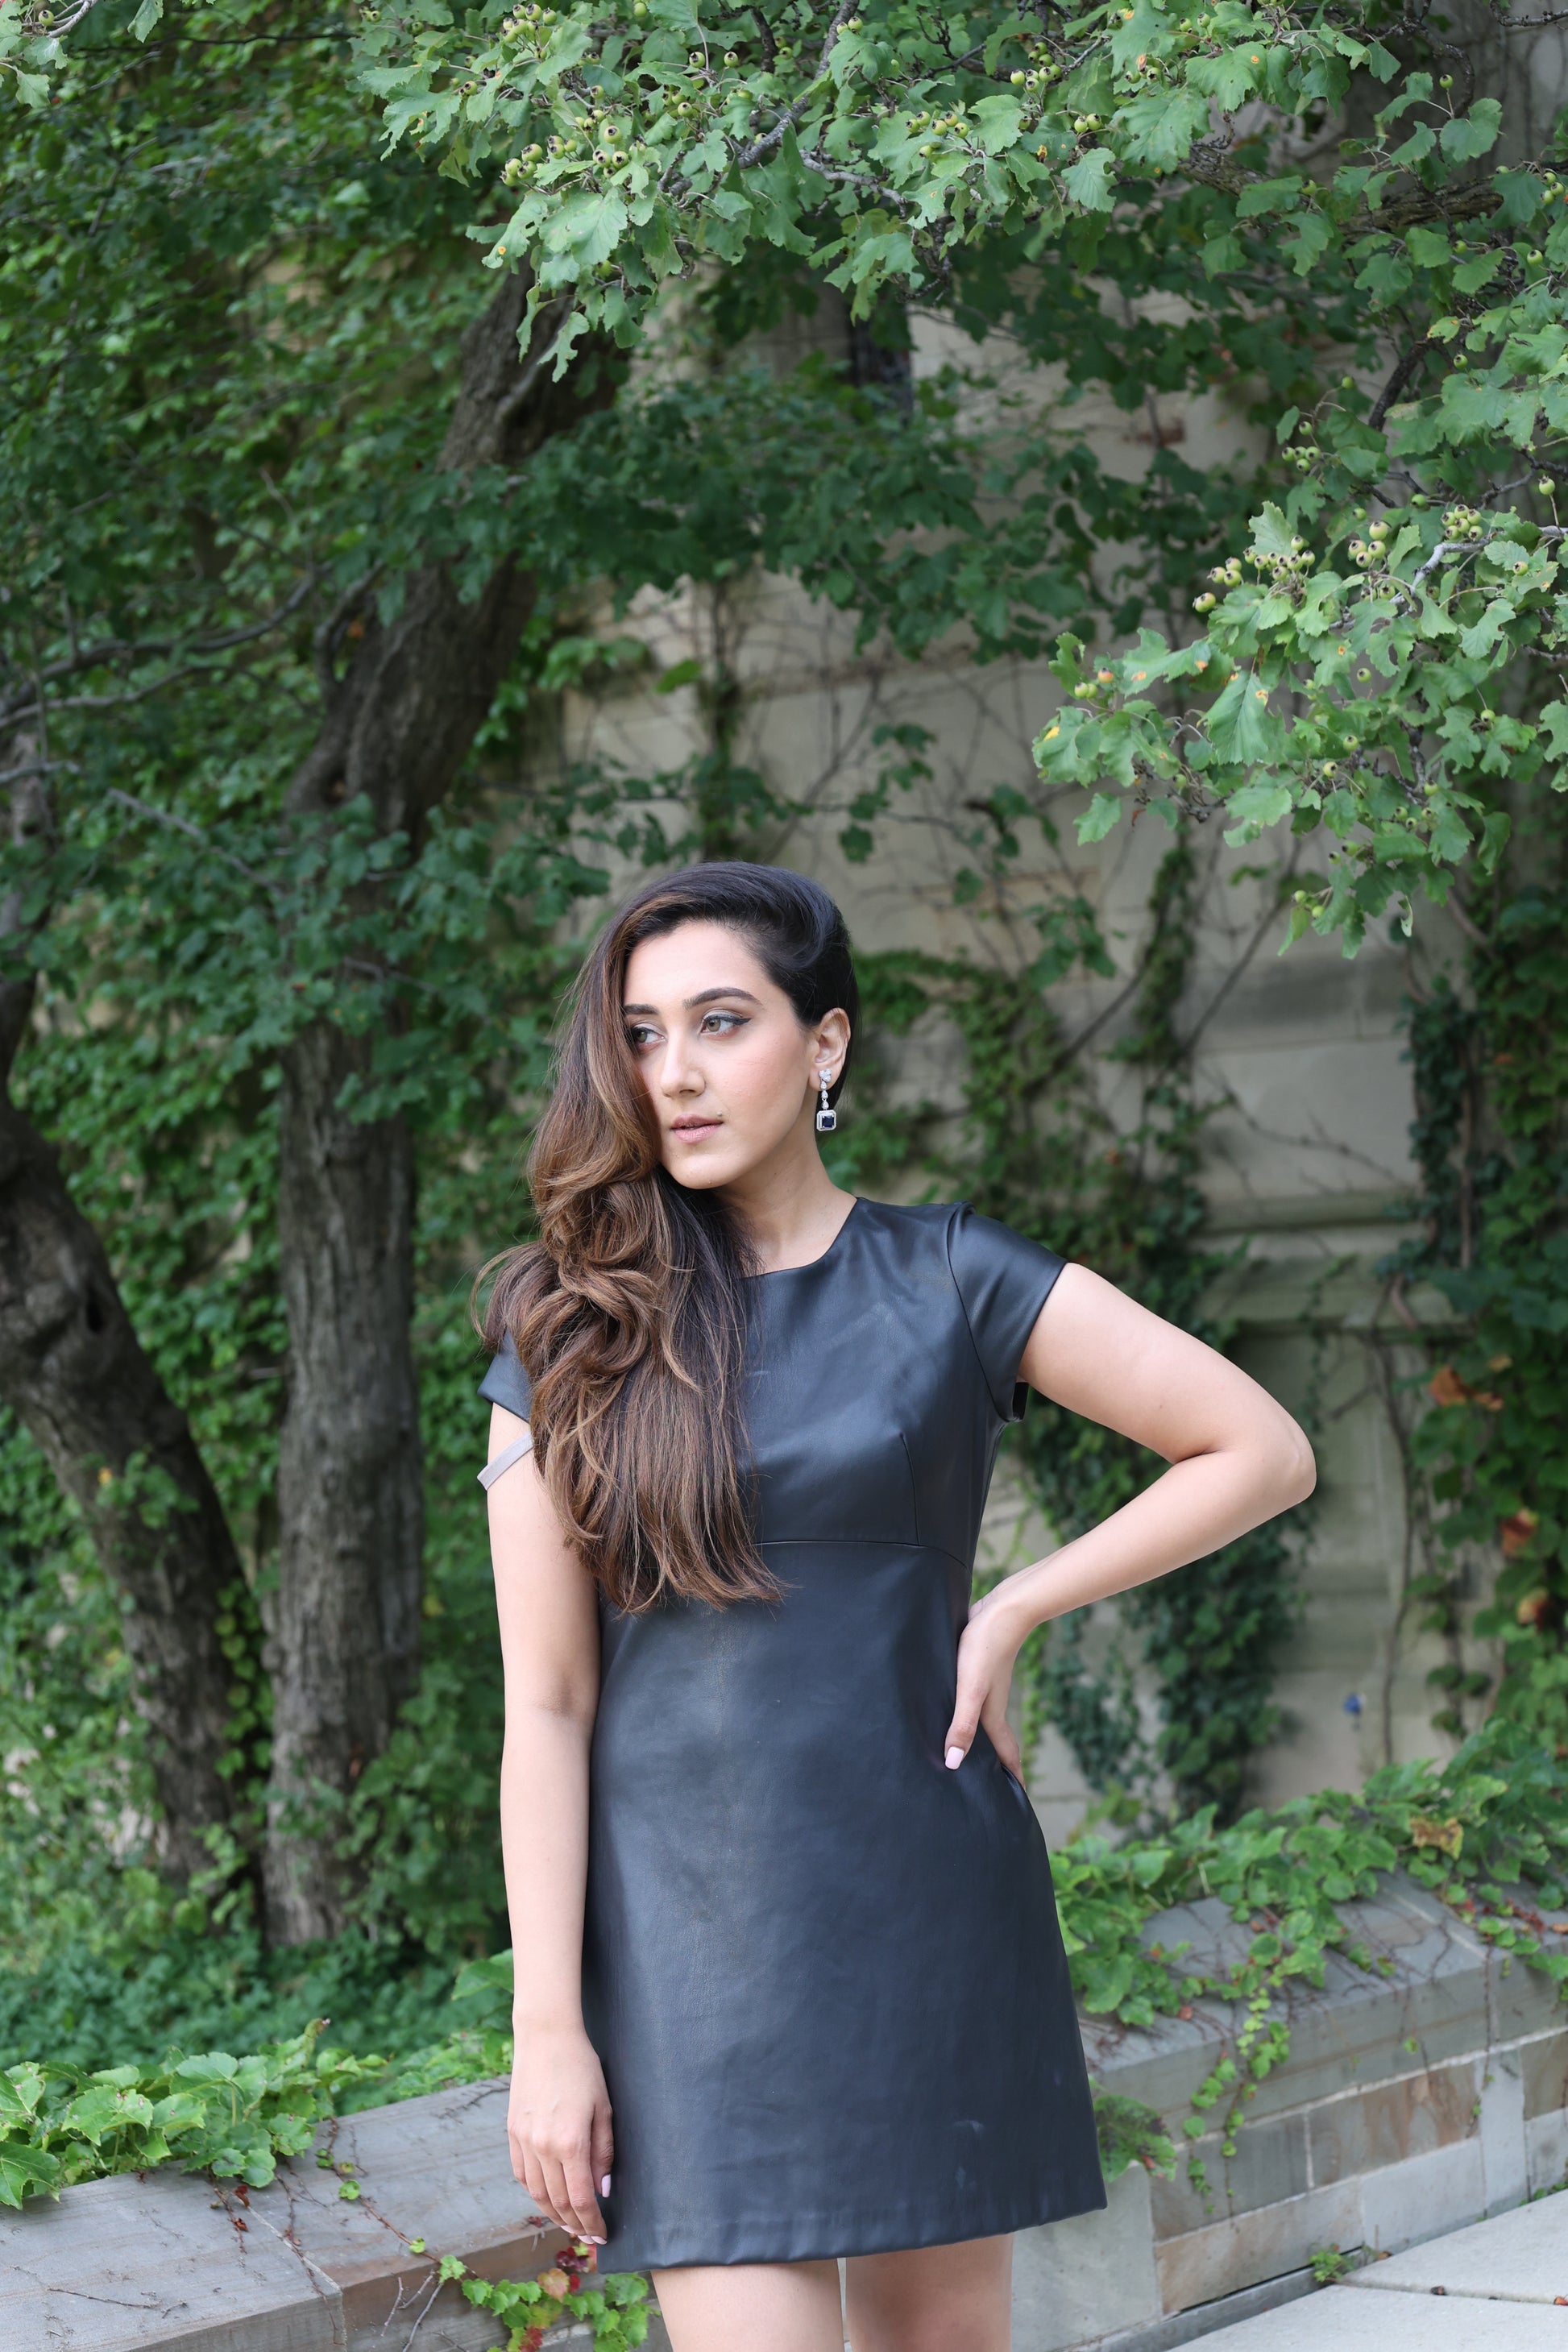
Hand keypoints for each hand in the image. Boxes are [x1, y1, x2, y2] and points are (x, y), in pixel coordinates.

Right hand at [508, 2024, 613, 2244]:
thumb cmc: (582, 2068)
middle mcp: (543, 2146)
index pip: (581, 2199)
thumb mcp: (603, 2107)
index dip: (592, 2223)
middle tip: (588, 2237)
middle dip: (575, 2224)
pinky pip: (521, 2174)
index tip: (603, 2236)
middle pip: (557, 2202)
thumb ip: (604, 2152)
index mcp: (570, 2142)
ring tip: (569, 2224)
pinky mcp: (512, 2132)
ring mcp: (524, 2140)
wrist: (546, 2037)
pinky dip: (533, 2192)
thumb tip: (602, 2190)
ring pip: (536, 2193)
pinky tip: (546, 2197)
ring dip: (553, 2214)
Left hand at [942, 1585, 1026, 1783]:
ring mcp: (985, 1686)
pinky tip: (953, 1710)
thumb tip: (954, 1764)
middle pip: (995, 1741)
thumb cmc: (985, 1649)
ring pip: (983, 1721)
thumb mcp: (970, 1689)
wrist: (1001, 1609)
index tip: (1018, 1800)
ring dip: (980, 1739)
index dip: (1012, 1777)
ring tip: (969, 1756)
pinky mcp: (976, 1669)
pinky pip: (972, 1701)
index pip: (1005, 1754)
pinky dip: (968, 1715)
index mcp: (992, 1714)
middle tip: (992, 1788)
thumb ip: (962, 1724)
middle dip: (996, 1765)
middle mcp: (991, 1704)